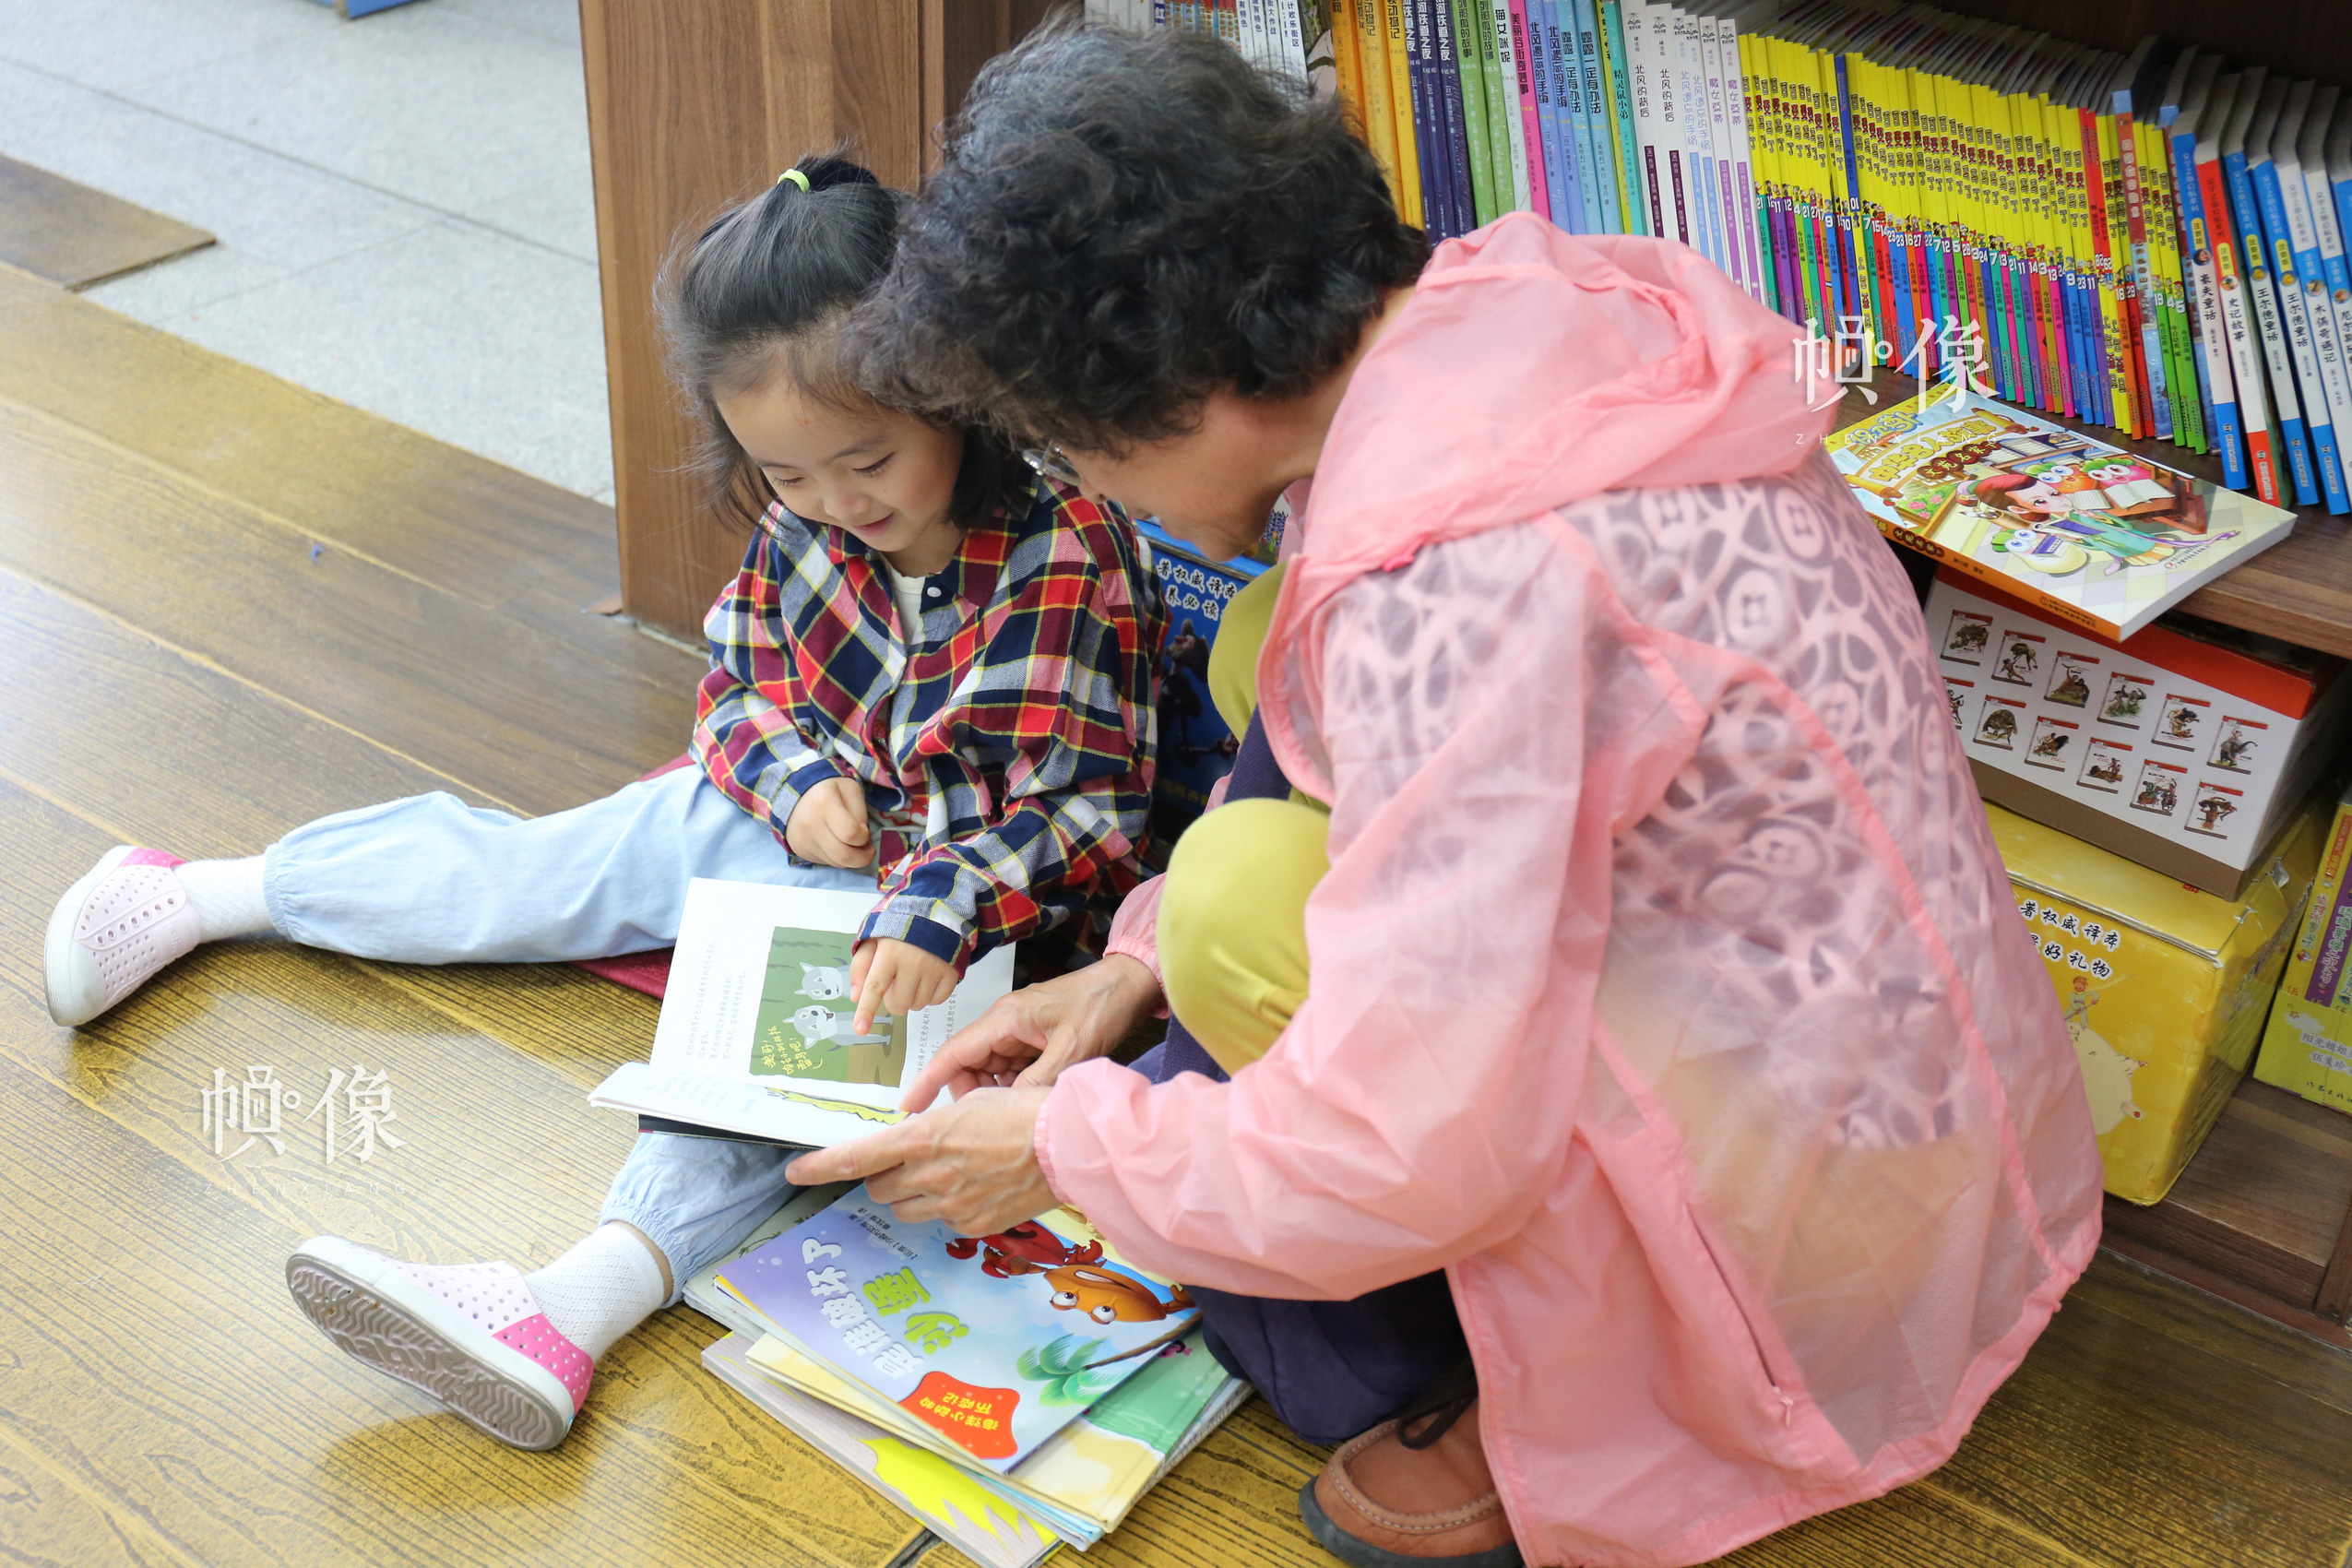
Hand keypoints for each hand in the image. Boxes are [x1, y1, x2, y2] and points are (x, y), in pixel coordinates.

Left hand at [785, 1086, 1056, 1235]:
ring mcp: (951, 1205)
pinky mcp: (971, 1226)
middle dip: (886, 1175)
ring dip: (912, 1193)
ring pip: (905, 1208)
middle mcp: (931, 1175)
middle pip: (879, 1187)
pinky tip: (976, 1188)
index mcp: (925, 1137)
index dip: (820, 1168)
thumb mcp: (970, 1105)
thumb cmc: (1026, 1113)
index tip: (796, 1173)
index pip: (856, 1158)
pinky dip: (947, 1207)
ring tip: (949, 1173)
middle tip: (913, 1160)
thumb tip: (917, 1142)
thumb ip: (932, 1129)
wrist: (1070, 1146)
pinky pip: (941, 1222)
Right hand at [786, 776, 872, 868]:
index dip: (863, 836)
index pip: (850, 833)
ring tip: (853, 846)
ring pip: (836, 863)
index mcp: (824, 803)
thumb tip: (862, 841)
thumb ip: (861, 813)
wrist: (798, 797)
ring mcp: (803, 840)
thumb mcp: (851, 790)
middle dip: (863, 858)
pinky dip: (837, 858)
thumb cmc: (831, 791)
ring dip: (851, 859)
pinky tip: (838, 845)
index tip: (864, 831)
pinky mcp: (800, 850)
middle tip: (868, 851)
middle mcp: (810, 824)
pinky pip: (826, 862)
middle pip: (843, 856)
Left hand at [850, 937, 958, 1036]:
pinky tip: (928, 978)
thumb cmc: (900, 930)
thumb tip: (856, 997)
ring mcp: (934, 969)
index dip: (866, 1010)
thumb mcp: (873, 940)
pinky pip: (936, 1001)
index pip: (874, 987)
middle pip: (898, 1004)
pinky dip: (930, 995)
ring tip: (913, 976)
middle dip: (894, 999)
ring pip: (917, 1005)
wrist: (937, 915)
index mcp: (889, 953)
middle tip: (897, 981)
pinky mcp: (951, 973)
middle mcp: (913, 962)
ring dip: (912, 997)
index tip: (860, 1030)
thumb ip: (861, 966)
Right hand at [897, 954, 1160, 1110]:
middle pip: (968, 1064)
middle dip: (975, 1093)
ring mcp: (1017, 1029)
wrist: (1129, 984)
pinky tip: (1037, 1094)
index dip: (928, 1081)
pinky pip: (1010, 1066)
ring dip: (1000, 1090)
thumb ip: (1037, 1082)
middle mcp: (1004, 1022)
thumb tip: (1007, 1111)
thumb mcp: (1072, 1051)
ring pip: (989, 1068)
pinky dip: (1017, 1083)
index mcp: (1005, 1019)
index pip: (953, 1053)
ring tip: (1024, 1106)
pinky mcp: (1031, 1037)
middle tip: (995, 1119)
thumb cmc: (1101, 1007)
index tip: (908, 1108)